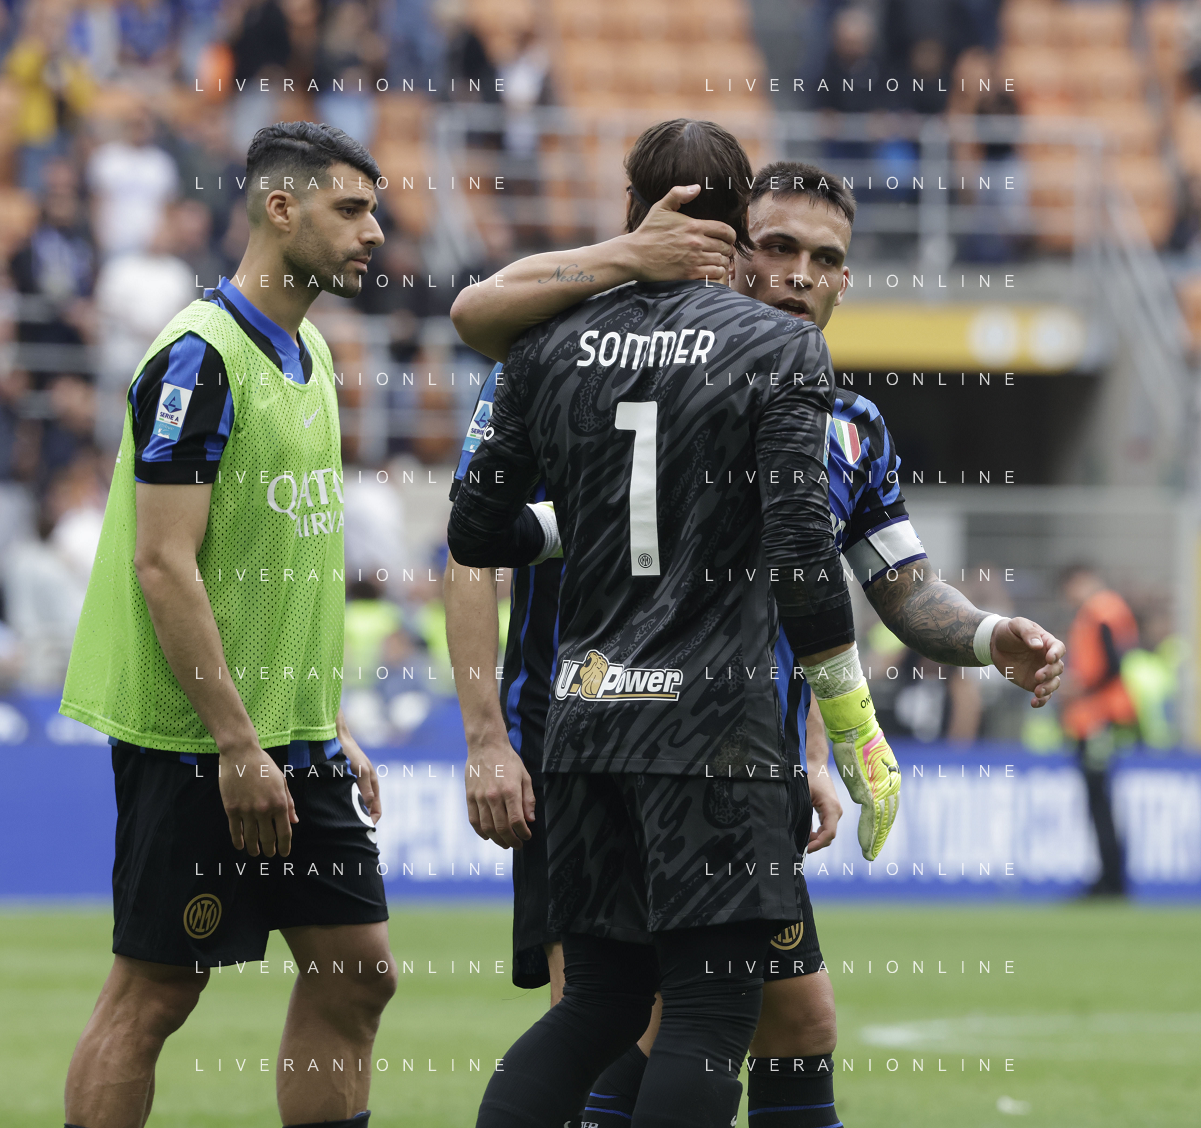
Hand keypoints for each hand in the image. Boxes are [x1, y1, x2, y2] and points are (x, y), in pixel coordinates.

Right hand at [217, 742, 297, 857]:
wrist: (241, 754)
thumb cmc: (264, 766)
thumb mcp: (282, 781)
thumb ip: (288, 803)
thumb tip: (294, 821)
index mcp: (279, 802)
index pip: (284, 831)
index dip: (285, 845)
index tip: (284, 852)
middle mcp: (264, 809)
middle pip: (268, 838)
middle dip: (269, 849)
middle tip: (269, 854)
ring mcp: (247, 810)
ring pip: (251, 837)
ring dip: (254, 848)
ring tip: (255, 853)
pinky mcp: (231, 809)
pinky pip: (235, 830)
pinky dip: (238, 841)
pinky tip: (240, 846)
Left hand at [339, 717, 381, 823]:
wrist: (335, 736)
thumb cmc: (350, 752)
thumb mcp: (359, 770)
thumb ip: (365, 788)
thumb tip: (366, 809)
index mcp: (372, 785)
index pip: (376, 811)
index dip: (371, 822)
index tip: (360, 831)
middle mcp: (364, 787)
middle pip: (365, 811)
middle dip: (358, 821)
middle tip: (346, 832)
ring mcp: (353, 785)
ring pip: (353, 806)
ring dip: (348, 814)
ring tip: (336, 823)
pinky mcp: (341, 783)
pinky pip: (343, 799)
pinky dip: (339, 806)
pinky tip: (328, 811)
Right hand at [465, 732, 534, 849]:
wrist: (486, 745)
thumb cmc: (508, 759)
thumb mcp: (525, 776)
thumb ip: (528, 799)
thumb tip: (530, 819)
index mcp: (510, 791)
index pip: (516, 821)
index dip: (523, 833)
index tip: (527, 837)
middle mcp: (494, 796)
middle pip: (502, 828)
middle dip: (511, 840)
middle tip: (517, 845)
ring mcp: (479, 797)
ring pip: (487, 827)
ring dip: (497, 840)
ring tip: (504, 843)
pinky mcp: (469, 796)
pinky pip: (474, 820)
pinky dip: (480, 832)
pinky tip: (488, 836)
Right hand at [624, 185, 736, 283]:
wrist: (635, 255)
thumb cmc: (648, 231)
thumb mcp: (661, 207)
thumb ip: (679, 194)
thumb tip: (697, 188)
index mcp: (694, 226)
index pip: (725, 230)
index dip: (731, 235)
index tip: (729, 239)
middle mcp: (697, 243)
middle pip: (725, 247)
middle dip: (726, 249)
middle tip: (722, 251)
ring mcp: (694, 260)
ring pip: (721, 262)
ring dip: (722, 262)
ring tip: (718, 261)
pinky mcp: (689, 274)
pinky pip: (713, 274)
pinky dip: (716, 273)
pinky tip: (711, 270)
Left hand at [806, 760, 842, 851]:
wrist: (814, 761)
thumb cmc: (808, 774)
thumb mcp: (803, 795)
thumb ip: (802, 814)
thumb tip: (797, 833)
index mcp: (832, 808)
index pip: (829, 834)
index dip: (818, 844)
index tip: (805, 849)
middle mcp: (836, 811)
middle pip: (828, 836)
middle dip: (815, 843)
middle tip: (799, 847)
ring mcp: (834, 810)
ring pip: (827, 832)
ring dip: (815, 838)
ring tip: (800, 840)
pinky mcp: (830, 809)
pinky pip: (825, 825)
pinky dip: (816, 832)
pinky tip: (804, 832)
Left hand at [990, 616, 1064, 707]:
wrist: (995, 644)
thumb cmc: (1008, 631)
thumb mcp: (1017, 625)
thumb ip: (1027, 632)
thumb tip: (1038, 645)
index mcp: (1047, 643)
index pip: (1059, 648)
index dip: (1057, 654)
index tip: (1049, 658)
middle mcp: (1048, 659)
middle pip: (1058, 668)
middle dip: (1050, 673)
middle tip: (1038, 675)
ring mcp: (1042, 672)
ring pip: (1054, 683)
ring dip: (1048, 688)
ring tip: (1037, 692)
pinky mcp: (1033, 683)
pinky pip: (1043, 694)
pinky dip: (1042, 700)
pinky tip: (1034, 703)